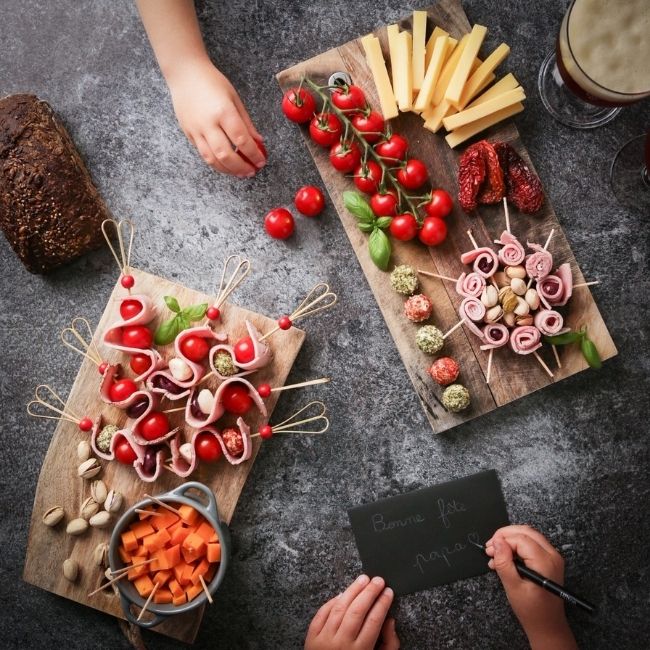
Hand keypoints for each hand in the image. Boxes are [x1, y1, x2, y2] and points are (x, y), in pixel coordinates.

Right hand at [166, 57, 265, 176]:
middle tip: (251, 171)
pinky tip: (226, 165)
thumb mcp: (234, 98)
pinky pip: (203, 154)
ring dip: (228, 170)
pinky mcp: (188, 134)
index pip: (241, 140)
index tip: (261, 161)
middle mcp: (208, 123)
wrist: (184, 73)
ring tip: (240, 173)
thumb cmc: (211, 82)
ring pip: (212, 159)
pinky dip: (216, 163)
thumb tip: (258, 141)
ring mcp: (196, 130)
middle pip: (225, 155)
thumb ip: (246, 123)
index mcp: (223, 111)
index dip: (253, 154)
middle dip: (241, 167)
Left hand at [305, 575, 399, 649]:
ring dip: (352, 590)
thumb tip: (389, 619)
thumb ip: (388, 644)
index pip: (374, 621)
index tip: (389, 591)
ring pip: (339, 607)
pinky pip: (322, 613)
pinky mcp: (311, 637)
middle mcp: (341, 644)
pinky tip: (343, 593)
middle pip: (357, 610)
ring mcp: (324, 639)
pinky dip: (332, 601)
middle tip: (379, 580)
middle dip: (370, 592)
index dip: (382, 603)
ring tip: (363, 579)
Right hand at [486, 525, 576, 649]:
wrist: (548, 625)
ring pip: (528, 535)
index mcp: (545, 562)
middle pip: (526, 532)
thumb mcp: (513, 587)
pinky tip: (505, 558)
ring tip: (495, 555)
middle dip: (505, 536)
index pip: (520, 539)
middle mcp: (552, 556)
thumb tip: (497, 542)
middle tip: (490, 547)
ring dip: (510, 540)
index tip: (489, 549)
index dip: (502, 539)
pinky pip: (531, 544)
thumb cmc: (532, 610)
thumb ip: (504, 562)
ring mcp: (553, 557)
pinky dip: (516, 546)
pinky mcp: (549, 560)